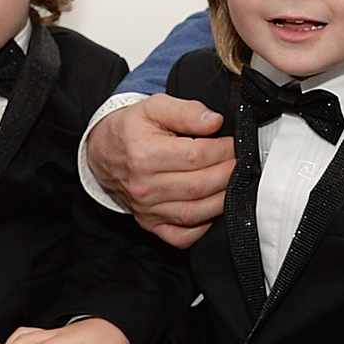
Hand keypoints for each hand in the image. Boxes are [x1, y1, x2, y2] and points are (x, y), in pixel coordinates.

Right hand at [85, 94, 232, 248]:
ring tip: (235, 183)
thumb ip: (186, 111)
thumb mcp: (154, 107)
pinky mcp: (150, 224)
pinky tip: (213, 210)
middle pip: (199, 186)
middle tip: (241, 162)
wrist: (103, 152)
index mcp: (144, 154)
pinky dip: (202, 228)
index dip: (223, 150)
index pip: (197, 156)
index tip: (235, 144)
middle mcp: (144, 186)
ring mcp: (147, 210)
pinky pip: (181, 237)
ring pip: (194, 213)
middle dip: (228, 174)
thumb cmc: (131, 128)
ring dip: (222, 200)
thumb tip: (214, 122)